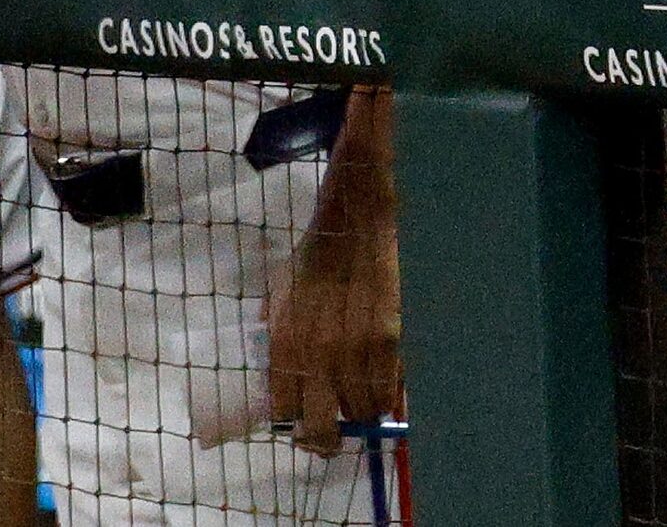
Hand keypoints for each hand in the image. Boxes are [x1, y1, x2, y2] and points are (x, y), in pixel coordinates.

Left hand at [265, 190, 401, 452]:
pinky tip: (382, 387)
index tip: (303, 427)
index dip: (295, 427)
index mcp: (283, 342)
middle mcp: (317, 354)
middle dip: (326, 442)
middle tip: (331, 438)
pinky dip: (388, 397)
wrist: (353, 225)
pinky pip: (390, 392)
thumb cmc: (313, 259)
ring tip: (359, 395)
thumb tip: (277, 378)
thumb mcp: (279, 296)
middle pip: (322, 429)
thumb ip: (275, 335)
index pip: (284, 411)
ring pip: (363, 413)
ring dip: (361, 411)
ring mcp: (355, 351)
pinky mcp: (390, 341)